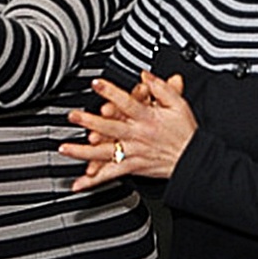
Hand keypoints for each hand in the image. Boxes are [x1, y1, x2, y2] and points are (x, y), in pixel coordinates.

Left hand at [60, 72, 191, 190]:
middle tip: (73, 116)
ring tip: (65, 148)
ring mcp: (133, 153)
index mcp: (148, 117)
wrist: (192, 159)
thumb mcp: (179, 104)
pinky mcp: (132, 167)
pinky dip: (94, 181)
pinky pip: (111, 174)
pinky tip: (79, 183)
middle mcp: (137, 135)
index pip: (126, 102)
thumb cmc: (185, 131)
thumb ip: (162, 88)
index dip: (110, 92)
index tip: (96, 84)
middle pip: (111, 127)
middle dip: (90, 121)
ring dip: (83, 151)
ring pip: (105, 152)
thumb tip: (145, 75)